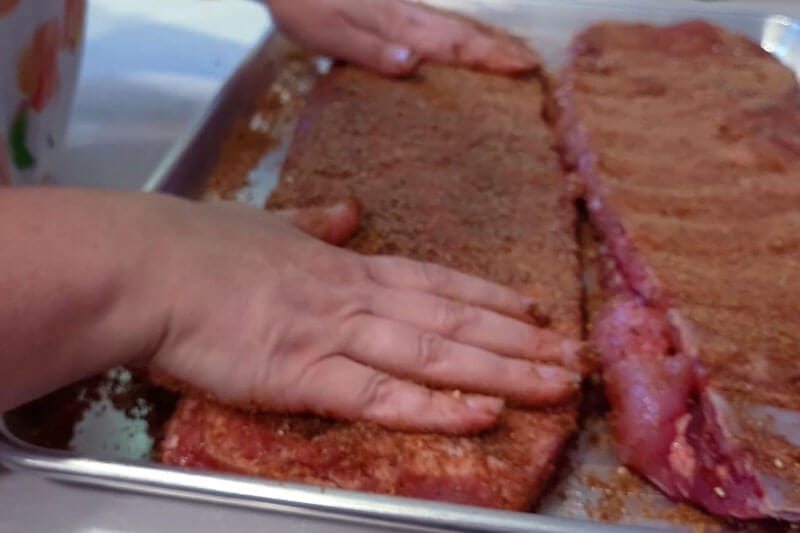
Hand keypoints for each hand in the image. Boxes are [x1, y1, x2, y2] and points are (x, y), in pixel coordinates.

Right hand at [144, 195, 582, 433]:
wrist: (150, 268)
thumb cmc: (200, 247)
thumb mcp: (268, 224)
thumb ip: (314, 222)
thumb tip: (346, 210)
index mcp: (345, 266)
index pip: (436, 281)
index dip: (490, 297)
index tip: (534, 308)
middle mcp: (355, 298)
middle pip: (453, 320)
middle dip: (519, 339)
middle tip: (572, 352)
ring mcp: (336, 335)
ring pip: (435, 354)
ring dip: (501, 368)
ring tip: (554, 381)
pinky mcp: (305, 375)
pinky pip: (382, 396)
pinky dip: (435, 406)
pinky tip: (481, 412)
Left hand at [265, 0, 539, 75]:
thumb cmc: (303, 5)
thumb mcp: (331, 35)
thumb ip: (371, 50)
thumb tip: (413, 64)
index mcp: (398, 26)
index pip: (454, 44)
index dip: (491, 56)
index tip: (525, 67)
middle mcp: (406, 17)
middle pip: (462, 32)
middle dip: (500, 49)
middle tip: (534, 64)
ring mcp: (400, 10)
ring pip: (451, 26)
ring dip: (484, 41)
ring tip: (511, 54)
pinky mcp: (389, 9)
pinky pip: (435, 25)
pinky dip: (458, 35)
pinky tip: (459, 42)